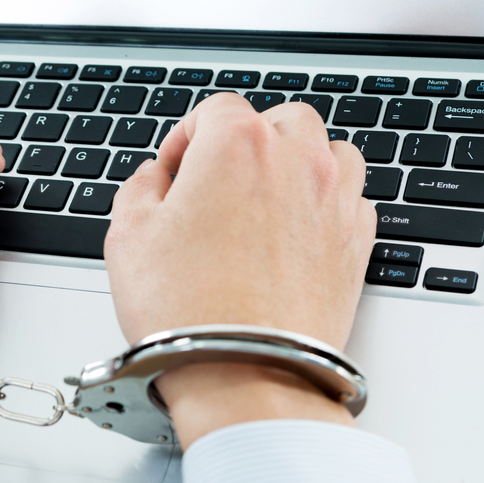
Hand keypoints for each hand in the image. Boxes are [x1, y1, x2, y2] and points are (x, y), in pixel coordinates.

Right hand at [104, 95, 375, 447]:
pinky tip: (297, 232)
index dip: (187, 137)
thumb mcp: (127, 236)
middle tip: (218, 182)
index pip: (215, 109)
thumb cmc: (188, 311)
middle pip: (280, 120)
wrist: (247, 373)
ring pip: (328, 152)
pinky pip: (351, 200)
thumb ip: (139, 188)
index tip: (175, 169)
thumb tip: (153, 178)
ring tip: (266, 199)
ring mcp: (334, 201)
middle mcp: (296, 161)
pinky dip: (327, 204)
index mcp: (237, 144)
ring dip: (298, 163)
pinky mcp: (356, 244)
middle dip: (248, 141)